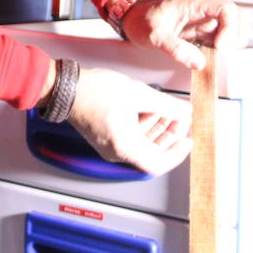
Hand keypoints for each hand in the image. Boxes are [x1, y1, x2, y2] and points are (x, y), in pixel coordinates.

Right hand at [67, 67, 191, 176]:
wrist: (65, 88)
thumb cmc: (93, 92)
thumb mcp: (138, 94)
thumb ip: (166, 105)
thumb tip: (185, 111)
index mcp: (125, 147)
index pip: (157, 164)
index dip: (177, 154)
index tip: (187, 142)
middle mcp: (117, 151)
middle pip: (152, 152)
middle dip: (170, 135)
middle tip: (181, 118)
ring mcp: (111, 144)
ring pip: (143, 143)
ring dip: (158, 127)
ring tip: (170, 110)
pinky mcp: (108, 135)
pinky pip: (132, 136)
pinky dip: (145, 124)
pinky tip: (153, 108)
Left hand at [120, 0, 244, 69]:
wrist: (132, 18)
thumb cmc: (141, 19)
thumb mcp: (154, 35)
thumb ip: (175, 48)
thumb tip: (197, 62)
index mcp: (195, 4)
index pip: (227, 9)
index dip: (230, 28)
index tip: (219, 46)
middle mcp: (203, 12)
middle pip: (237, 17)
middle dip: (236, 36)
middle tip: (221, 52)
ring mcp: (203, 23)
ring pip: (231, 29)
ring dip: (230, 44)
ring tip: (215, 56)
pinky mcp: (200, 34)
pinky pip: (219, 40)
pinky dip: (220, 51)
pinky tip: (208, 59)